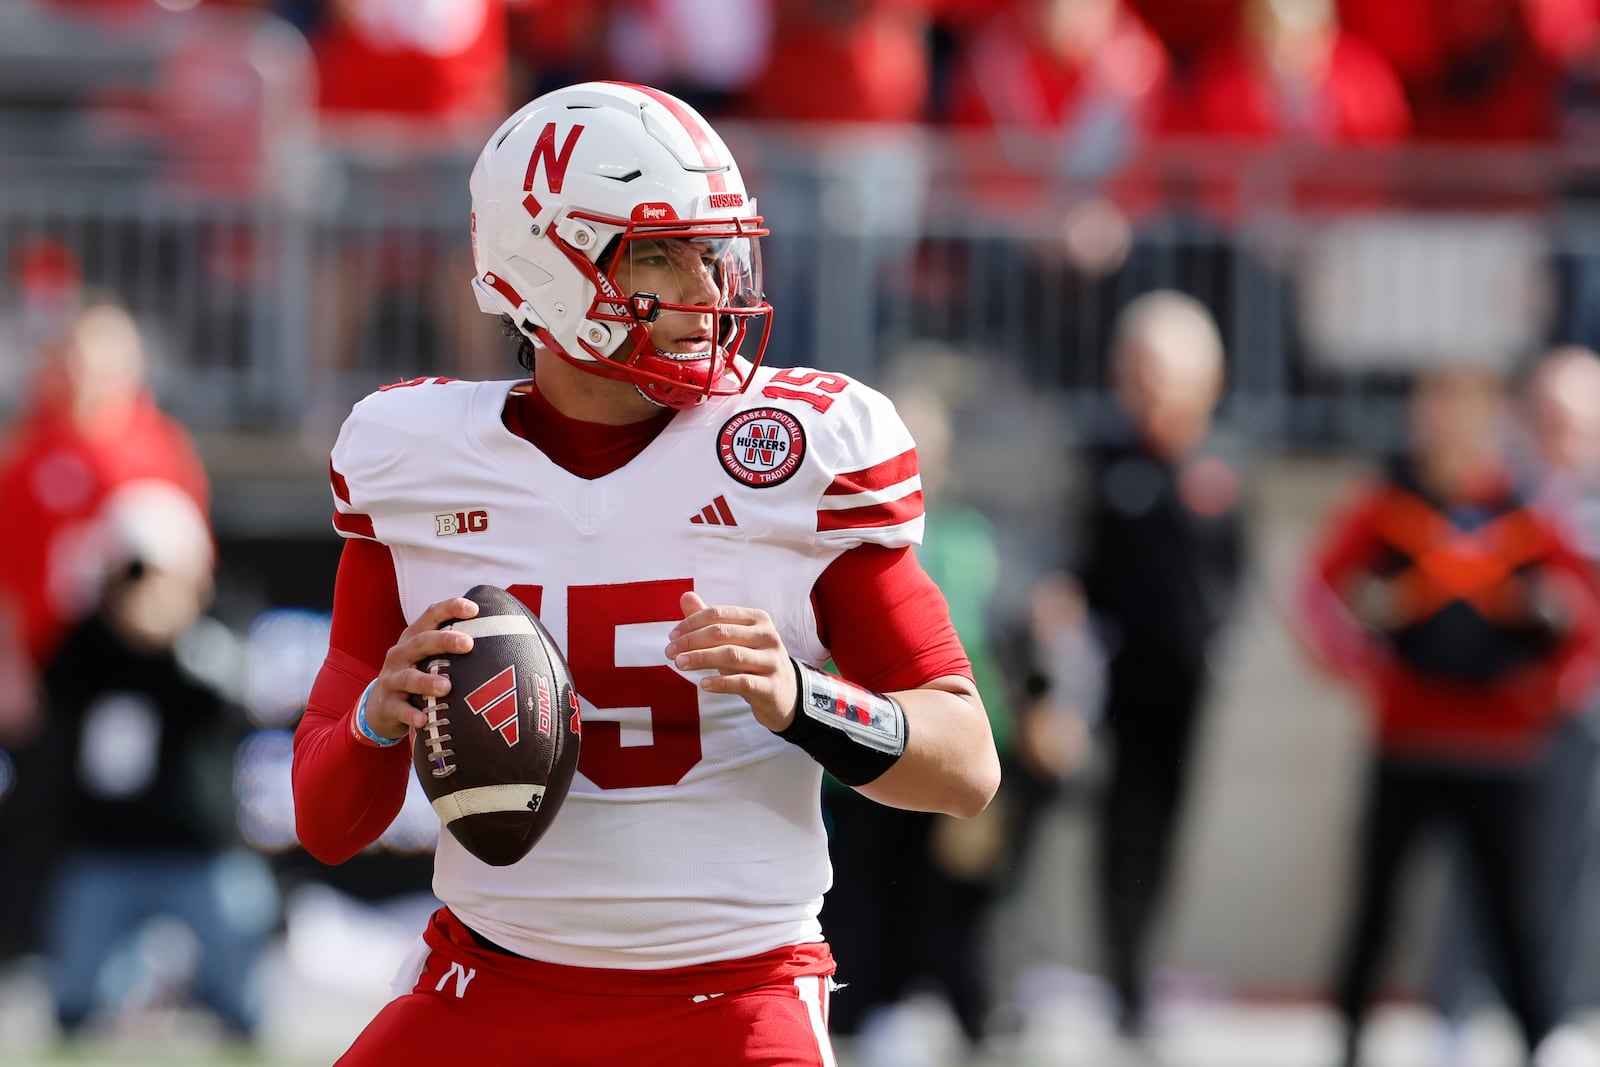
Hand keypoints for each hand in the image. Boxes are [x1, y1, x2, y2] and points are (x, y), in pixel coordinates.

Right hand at [363, 597, 477, 740]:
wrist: (380, 706)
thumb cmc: (417, 674)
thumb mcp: (428, 656)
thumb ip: (454, 647)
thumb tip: (503, 637)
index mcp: (415, 637)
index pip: (431, 615)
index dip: (451, 608)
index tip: (474, 609)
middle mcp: (401, 653)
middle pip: (422, 642)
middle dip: (444, 641)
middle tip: (469, 645)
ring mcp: (391, 678)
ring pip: (409, 677)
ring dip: (427, 681)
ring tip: (446, 687)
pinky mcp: (387, 704)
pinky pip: (398, 709)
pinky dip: (410, 714)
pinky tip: (423, 720)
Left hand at [665, 591, 797, 731]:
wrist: (785, 694)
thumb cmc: (753, 662)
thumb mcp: (734, 640)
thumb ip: (710, 620)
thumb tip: (684, 596)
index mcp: (758, 619)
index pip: (718, 614)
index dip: (691, 623)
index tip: (671, 637)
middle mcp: (768, 636)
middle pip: (722, 633)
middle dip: (691, 641)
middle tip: (669, 652)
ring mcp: (772, 661)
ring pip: (731, 655)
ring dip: (700, 658)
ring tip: (679, 664)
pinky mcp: (771, 686)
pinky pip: (743, 682)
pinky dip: (721, 682)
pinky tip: (703, 684)